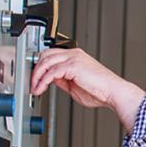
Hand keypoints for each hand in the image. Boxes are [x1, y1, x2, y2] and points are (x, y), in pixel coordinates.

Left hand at [30, 47, 145, 130]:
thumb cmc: (100, 91)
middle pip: (45, 55)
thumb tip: (50, 81)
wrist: (113, 93)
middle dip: (35, 69)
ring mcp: (74, 58)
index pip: (51, 55)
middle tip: (32, 83)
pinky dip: (43, 81)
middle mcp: (74, 54)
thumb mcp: (74, 86)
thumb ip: (62, 80)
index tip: (35, 78)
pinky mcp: (73, 66)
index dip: (40, 66)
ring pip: (46, 61)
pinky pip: (51, 72)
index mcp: (76, 56)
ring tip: (35, 88)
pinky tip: (41, 88)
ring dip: (36, 76)